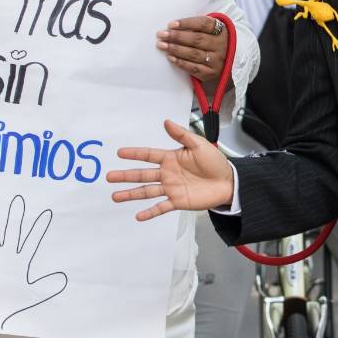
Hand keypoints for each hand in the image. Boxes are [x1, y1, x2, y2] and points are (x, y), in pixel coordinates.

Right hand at [0, 195, 67, 330]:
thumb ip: (47, 286)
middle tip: (19, 200)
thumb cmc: (12, 305)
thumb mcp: (33, 294)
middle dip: (16, 217)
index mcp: (20, 261)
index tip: (47, 213)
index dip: (39, 228)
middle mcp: (6, 256)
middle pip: (12, 232)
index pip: (32, 241)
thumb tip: (64, 279)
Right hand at [109, 119, 234, 220]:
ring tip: (116, 196)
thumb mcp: (199, 144)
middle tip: (109, 177)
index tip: (120, 153)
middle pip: (142, 175)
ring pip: (146, 191)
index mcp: (171, 158)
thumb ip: (182, 135)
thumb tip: (166, 122)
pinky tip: (139, 215)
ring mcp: (171, 188)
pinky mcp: (178, 201)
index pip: (149, 155)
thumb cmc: (215, 162)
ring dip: (131, 194)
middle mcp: (167, 174)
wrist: (228, 182)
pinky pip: (161, 207)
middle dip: (125, 176)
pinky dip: (150, 212)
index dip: (134, 154)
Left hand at [157, 15, 228, 84]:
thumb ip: (194, 28)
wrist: (220, 64)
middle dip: (177, 36)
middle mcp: (221, 45)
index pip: (203, 24)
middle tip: (162, 35)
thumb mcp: (207, 32)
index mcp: (220, 31)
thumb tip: (171, 27)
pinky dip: (180, 62)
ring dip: (175, 49)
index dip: (186, 23)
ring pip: (194, 54)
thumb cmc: (208, 43)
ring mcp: (216, 60)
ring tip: (162, 45)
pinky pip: (193, 68)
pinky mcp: (210, 73)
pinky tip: (170, 57)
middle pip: (197, 39)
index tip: (171, 24)